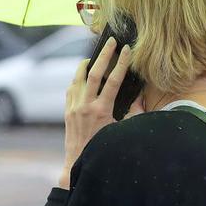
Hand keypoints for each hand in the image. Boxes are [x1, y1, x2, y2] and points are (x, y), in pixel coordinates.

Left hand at [59, 38, 143, 188]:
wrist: (79, 164)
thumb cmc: (104, 150)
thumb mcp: (122, 132)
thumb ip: (132, 112)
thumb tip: (138, 95)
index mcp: (102, 111)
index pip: (113, 80)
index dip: (122, 63)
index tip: (127, 49)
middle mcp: (85, 106)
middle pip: (94, 72)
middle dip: (104, 55)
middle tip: (111, 41)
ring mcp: (73, 108)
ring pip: (78, 78)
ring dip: (87, 64)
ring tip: (94, 56)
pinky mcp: (67, 111)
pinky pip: (71, 89)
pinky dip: (78, 79)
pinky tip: (84, 76)